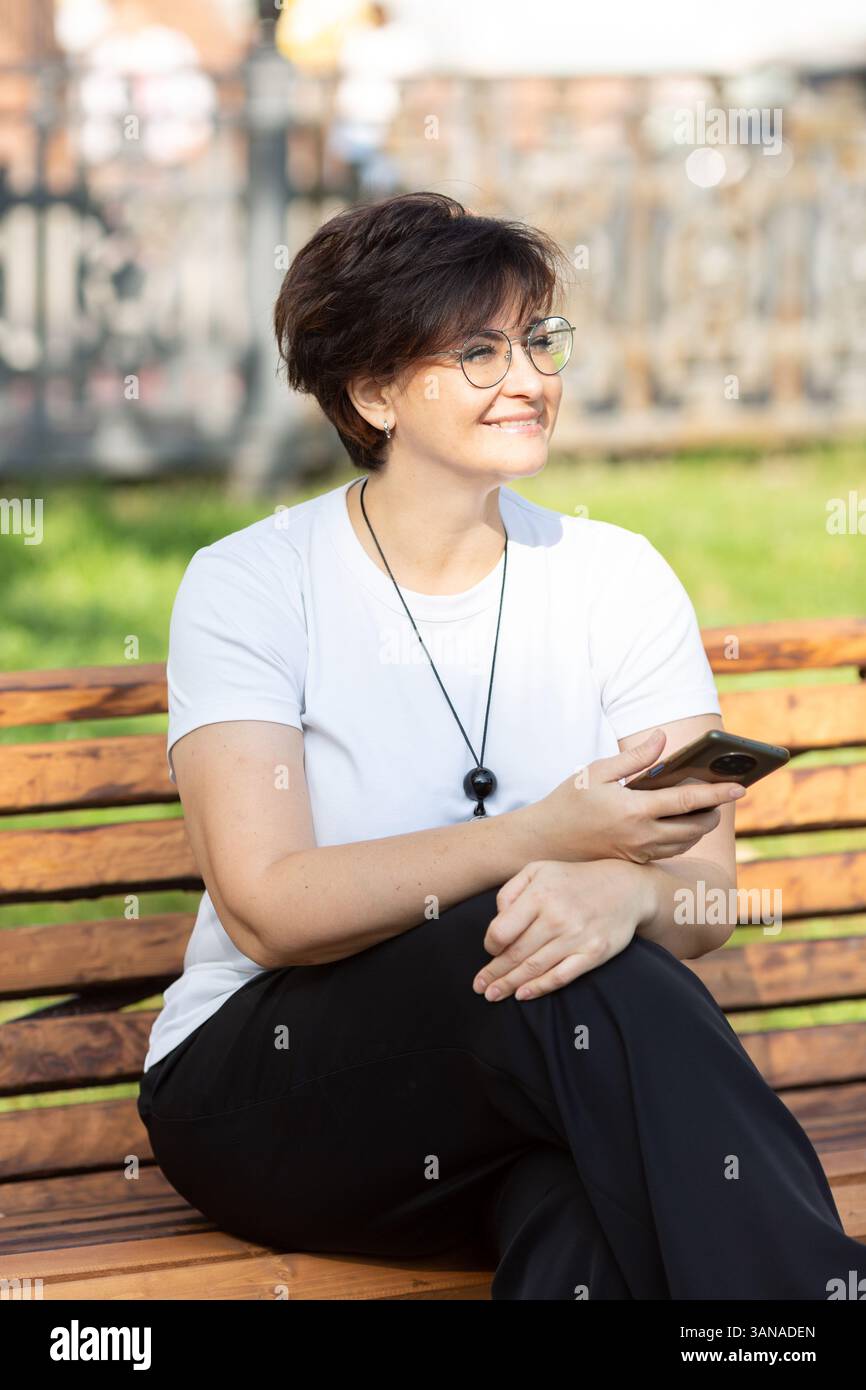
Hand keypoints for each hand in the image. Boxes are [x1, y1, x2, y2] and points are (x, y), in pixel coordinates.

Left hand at [471, 858, 655, 1002]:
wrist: (626, 887)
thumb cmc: (574, 879)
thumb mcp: (539, 870)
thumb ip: (511, 891)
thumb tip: (497, 919)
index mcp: (540, 894)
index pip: (502, 930)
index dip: (491, 945)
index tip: (489, 951)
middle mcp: (557, 917)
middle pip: (516, 954)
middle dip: (494, 973)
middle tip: (479, 987)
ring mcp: (577, 937)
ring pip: (534, 968)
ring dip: (510, 985)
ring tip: (493, 994)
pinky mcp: (594, 953)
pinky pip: (561, 976)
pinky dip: (539, 988)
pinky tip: (523, 995)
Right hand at [529, 727, 745, 864]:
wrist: (545, 842)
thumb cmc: (568, 802)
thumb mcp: (597, 771)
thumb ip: (634, 758)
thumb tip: (662, 739)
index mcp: (634, 810)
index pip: (687, 800)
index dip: (717, 793)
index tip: (741, 787)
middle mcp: (641, 836)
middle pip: (695, 827)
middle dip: (714, 811)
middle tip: (723, 794)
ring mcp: (639, 853)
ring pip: (685, 842)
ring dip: (699, 826)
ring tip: (703, 806)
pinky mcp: (635, 863)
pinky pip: (669, 851)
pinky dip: (682, 837)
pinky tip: (680, 822)